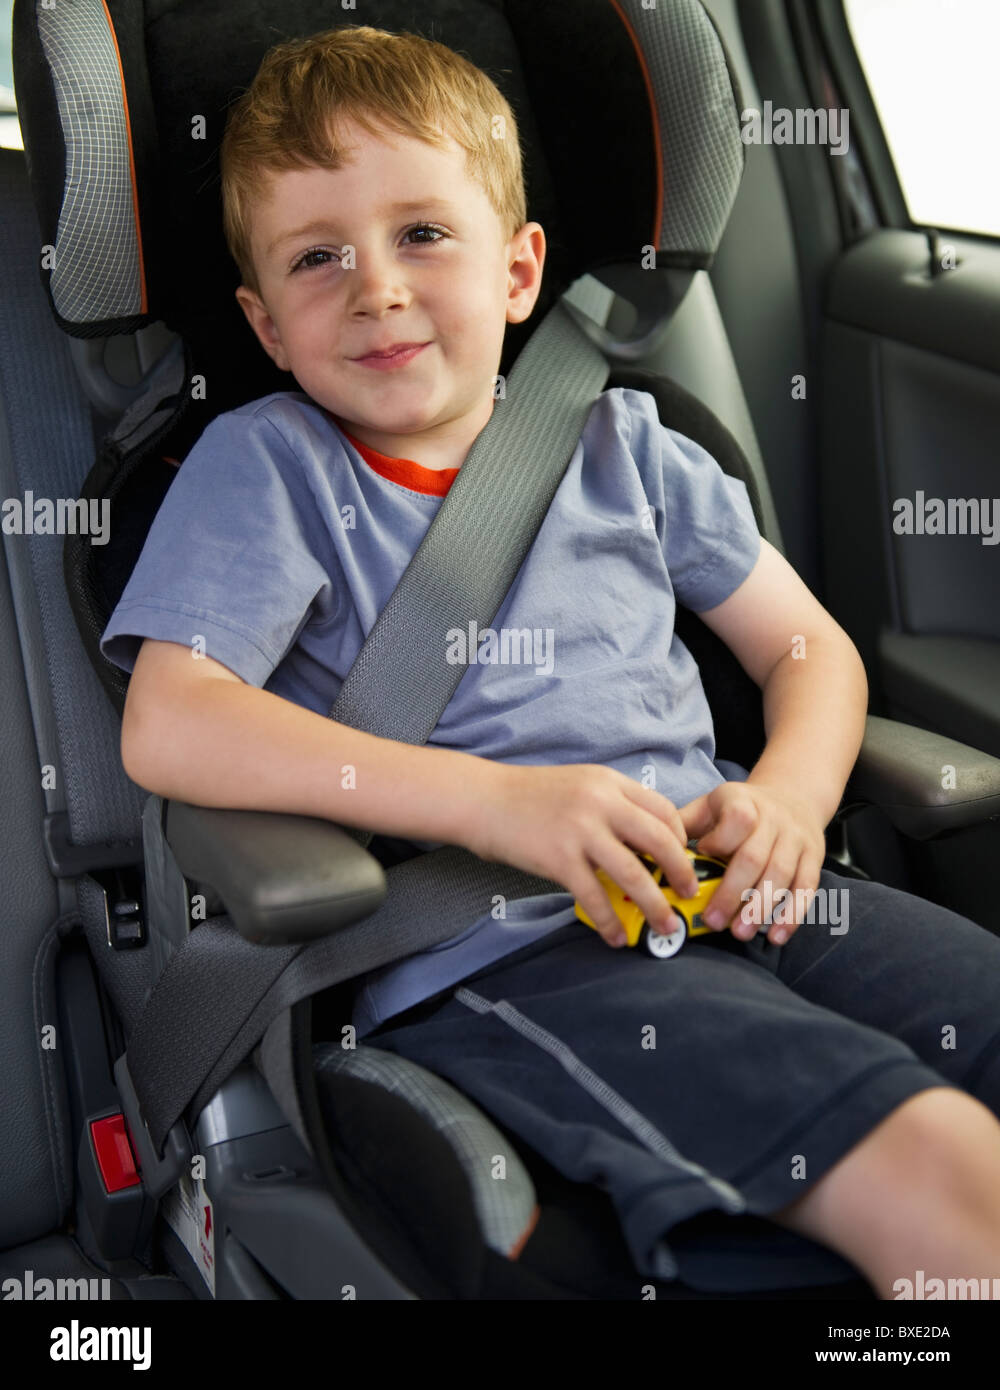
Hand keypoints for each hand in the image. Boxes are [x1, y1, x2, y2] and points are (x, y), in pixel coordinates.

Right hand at [461, 761, 699, 949]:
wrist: (482, 799)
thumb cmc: (528, 796)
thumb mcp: (579, 785)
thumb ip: (611, 806)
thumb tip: (642, 843)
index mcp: (609, 783)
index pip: (664, 809)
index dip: (681, 839)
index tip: (683, 859)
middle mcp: (601, 803)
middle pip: (660, 840)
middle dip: (681, 872)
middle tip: (687, 893)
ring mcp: (580, 831)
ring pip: (634, 873)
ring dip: (656, 904)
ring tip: (666, 925)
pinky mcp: (559, 858)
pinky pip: (595, 896)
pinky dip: (610, 921)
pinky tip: (617, 936)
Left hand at [679, 780, 825, 945]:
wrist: (792, 796)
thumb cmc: (740, 809)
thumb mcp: (710, 805)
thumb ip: (682, 824)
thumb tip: (646, 847)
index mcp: (742, 801)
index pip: (737, 819)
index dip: (720, 841)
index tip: (701, 856)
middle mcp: (773, 818)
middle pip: (754, 857)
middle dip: (732, 892)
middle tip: (714, 921)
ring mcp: (796, 838)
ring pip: (781, 875)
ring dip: (760, 908)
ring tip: (740, 932)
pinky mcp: (813, 857)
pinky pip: (806, 887)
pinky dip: (792, 914)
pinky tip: (777, 935)